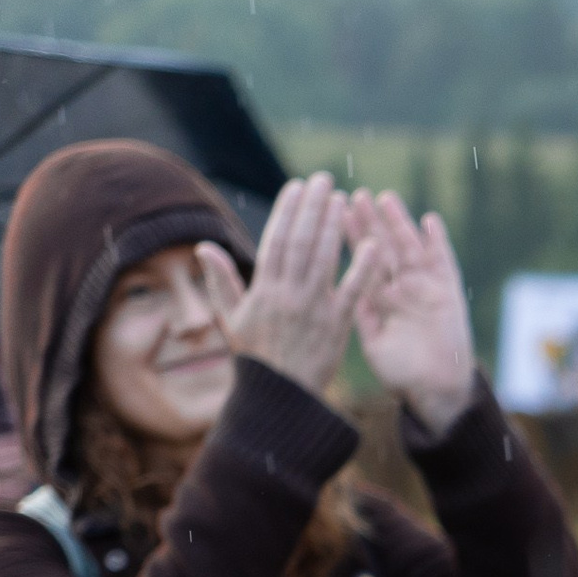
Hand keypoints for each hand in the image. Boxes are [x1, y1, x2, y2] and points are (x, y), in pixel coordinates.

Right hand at [194, 174, 374, 397]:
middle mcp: (289, 294)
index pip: (276, 240)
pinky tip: (374, 244)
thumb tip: (204, 247)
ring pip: (323, 259)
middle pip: (301, 241)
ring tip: (343, 199)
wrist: (281, 397)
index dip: (287, 210)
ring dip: (333, 226)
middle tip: (324, 179)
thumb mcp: (231, 320)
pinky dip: (363, 268)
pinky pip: (353, 291)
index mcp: (263, 290)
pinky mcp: (338, 325)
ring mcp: (314, 308)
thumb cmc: (256, 357)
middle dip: (312, 207)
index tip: (297, 185)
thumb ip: (221, 282)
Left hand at [342, 188, 475, 433]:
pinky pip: (443, 264)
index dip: (348, 238)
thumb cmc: (404, 376)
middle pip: (384, 248)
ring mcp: (426, 290)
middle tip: (356, 194)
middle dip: (371, 222)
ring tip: (386, 199)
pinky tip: (429, 220)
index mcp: (382, 301)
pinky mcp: (449, 295)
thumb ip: (362, 319)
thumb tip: (344, 296)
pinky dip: (438, 243)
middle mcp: (403, 290)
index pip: (361, 262)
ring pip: (410, 249)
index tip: (332, 214)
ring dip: (399, 224)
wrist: (438, 392)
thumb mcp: (374, 345)